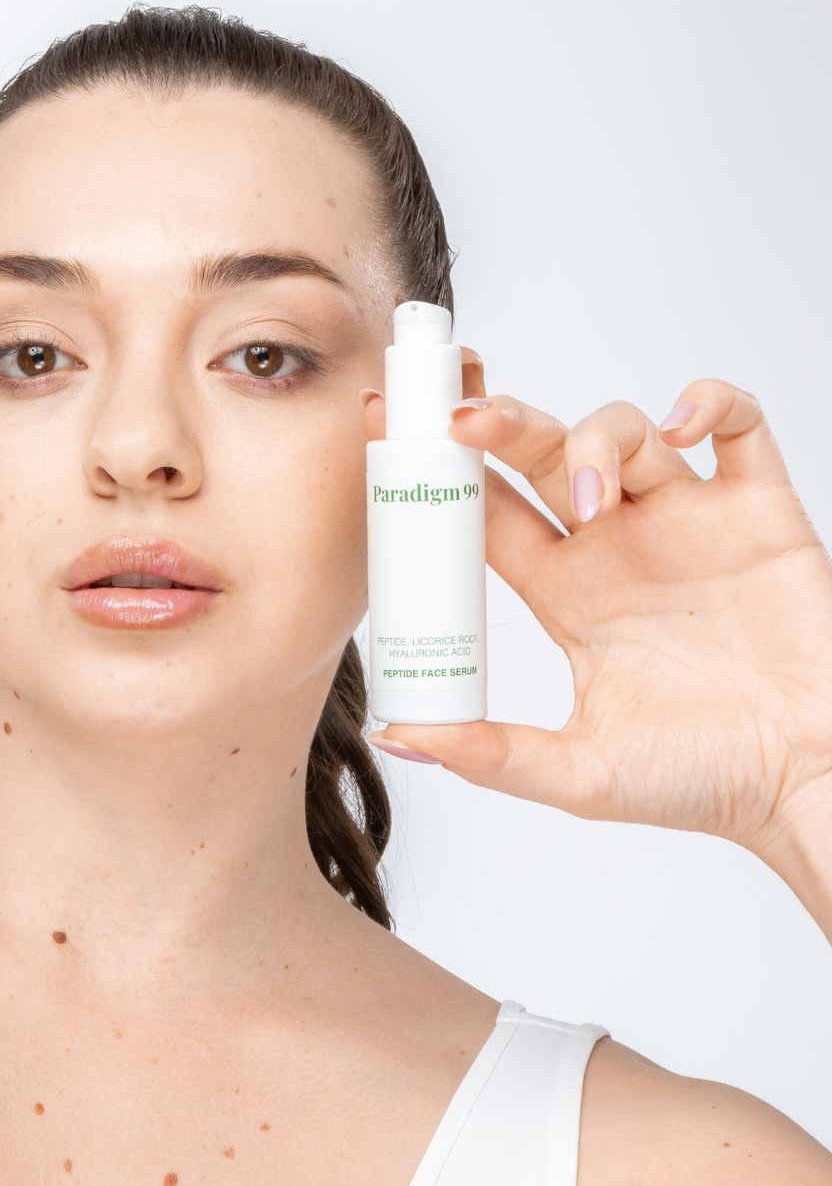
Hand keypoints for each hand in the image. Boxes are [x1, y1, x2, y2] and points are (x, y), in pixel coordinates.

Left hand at [363, 364, 831, 933]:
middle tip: (466, 422)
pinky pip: (736, 426)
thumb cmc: (702, 779)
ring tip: (592, 503)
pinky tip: (682, 427)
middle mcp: (617, 547)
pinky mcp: (757, 511)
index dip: (445, 474)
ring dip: (597, 442)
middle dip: (502, 425)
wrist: (804, 781)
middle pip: (543, 455)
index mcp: (567, 594)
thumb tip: (397, 739)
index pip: (490, 514)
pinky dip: (709, 404)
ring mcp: (685, 522)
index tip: (395, 440)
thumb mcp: (580, 774)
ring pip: (626, 431)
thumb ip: (492, 754)